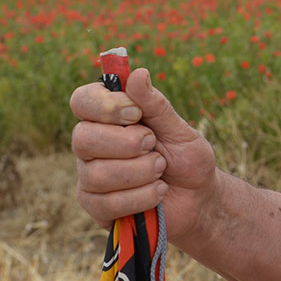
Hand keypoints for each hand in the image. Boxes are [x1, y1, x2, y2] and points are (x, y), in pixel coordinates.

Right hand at [69, 68, 216, 244]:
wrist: (198, 198)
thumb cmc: (186, 158)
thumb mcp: (179, 129)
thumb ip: (156, 105)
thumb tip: (137, 73)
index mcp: (107, 117)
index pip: (82, 101)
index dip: (105, 106)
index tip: (136, 113)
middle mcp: (91, 144)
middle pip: (82, 138)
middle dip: (126, 144)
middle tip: (154, 145)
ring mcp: (90, 176)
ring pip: (96, 174)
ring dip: (140, 172)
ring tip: (161, 170)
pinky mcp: (96, 206)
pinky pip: (106, 203)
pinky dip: (141, 197)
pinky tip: (158, 192)